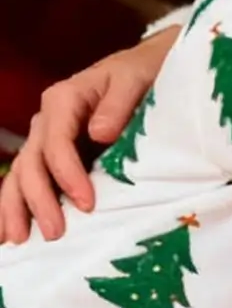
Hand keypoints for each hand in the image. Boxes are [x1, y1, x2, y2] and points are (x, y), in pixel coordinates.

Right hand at [0, 27, 176, 243]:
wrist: (142, 67)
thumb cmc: (141, 73)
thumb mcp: (135, 79)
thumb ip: (118, 103)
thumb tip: (99, 134)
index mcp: (64, 98)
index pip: (56, 144)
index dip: (67, 175)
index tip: (87, 203)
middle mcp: (46, 119)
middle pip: (31, 164)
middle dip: (40, 201)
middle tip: (55, 233)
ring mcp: (44, 136)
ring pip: (20, 175)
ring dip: (17, 208)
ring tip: (20, 240)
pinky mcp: (50, 152)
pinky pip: (26, 178)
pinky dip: (17, 203)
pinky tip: (12, 231)